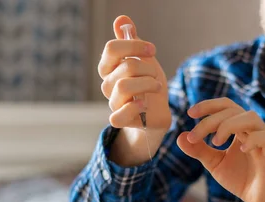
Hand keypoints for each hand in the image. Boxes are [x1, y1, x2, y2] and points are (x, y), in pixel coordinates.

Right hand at [99, 16, 170, 131]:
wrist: (156, 111)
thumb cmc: (147, 83)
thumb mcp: (143, 59)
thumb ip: (131, 40)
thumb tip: (122, 19)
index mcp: (110, 66)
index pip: (112, 48)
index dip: (134, 46)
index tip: (152, 49)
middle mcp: (108, 83)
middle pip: (125, 66)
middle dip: (147, 67)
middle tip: (155, 74)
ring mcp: (113, 102)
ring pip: (123, 87)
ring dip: (147, 84)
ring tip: (156, 86)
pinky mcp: (121, 119)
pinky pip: (117, 116)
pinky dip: (133, 107)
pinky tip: (144, 103)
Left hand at [176, 98, 264, 201]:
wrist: (258, 199)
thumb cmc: (239, 178)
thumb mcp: (214, 163)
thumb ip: (199, 150)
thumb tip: (180, 137)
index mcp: (239, 127)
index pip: (226, 106)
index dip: (208, 105)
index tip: (190, 113)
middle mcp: (252, 128)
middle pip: (233, 110)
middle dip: (210, 121)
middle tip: (194, 136)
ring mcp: (264, 136)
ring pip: (249, 117)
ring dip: (228, 125)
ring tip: (215, 142)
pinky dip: (252, 140)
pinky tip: (241, 150)